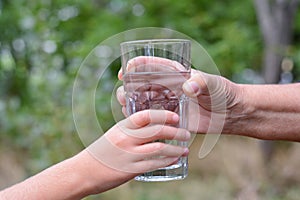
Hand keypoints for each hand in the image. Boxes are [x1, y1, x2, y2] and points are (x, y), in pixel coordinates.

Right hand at [85, 109, 189, 192]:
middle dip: (176, 131)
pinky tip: (175, 160)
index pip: (145, 115)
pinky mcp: (130, 170)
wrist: (83, 171)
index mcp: (122, 127)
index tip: (176, 117)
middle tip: (186, 134)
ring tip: (185, 149)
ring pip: (159, 148)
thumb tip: (153, 128)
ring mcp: (129, 154)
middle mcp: (126, 138)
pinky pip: (154, 164)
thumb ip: (132, 130)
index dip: (163, 115)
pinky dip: (168, 161)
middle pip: (157, 130)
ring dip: (176, 148)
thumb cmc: (102, 152)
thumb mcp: (115, 134)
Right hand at [117, 56, 241, 133]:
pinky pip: (153, 119)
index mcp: (175, 74)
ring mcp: (168, 104)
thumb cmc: (222, 93)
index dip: (136, 66)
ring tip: (125, 108)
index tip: (125, 71)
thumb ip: (202, 82)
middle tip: (123, 94)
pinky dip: (143, 121)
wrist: (229, 113)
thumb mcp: (213, 84)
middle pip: (141, 84)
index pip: (152, 65)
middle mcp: (168, 88)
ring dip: (131, 104)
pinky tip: (137, 124)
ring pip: (144, 102)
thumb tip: (188, 87)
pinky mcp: (170, 119)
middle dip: (128, 87)